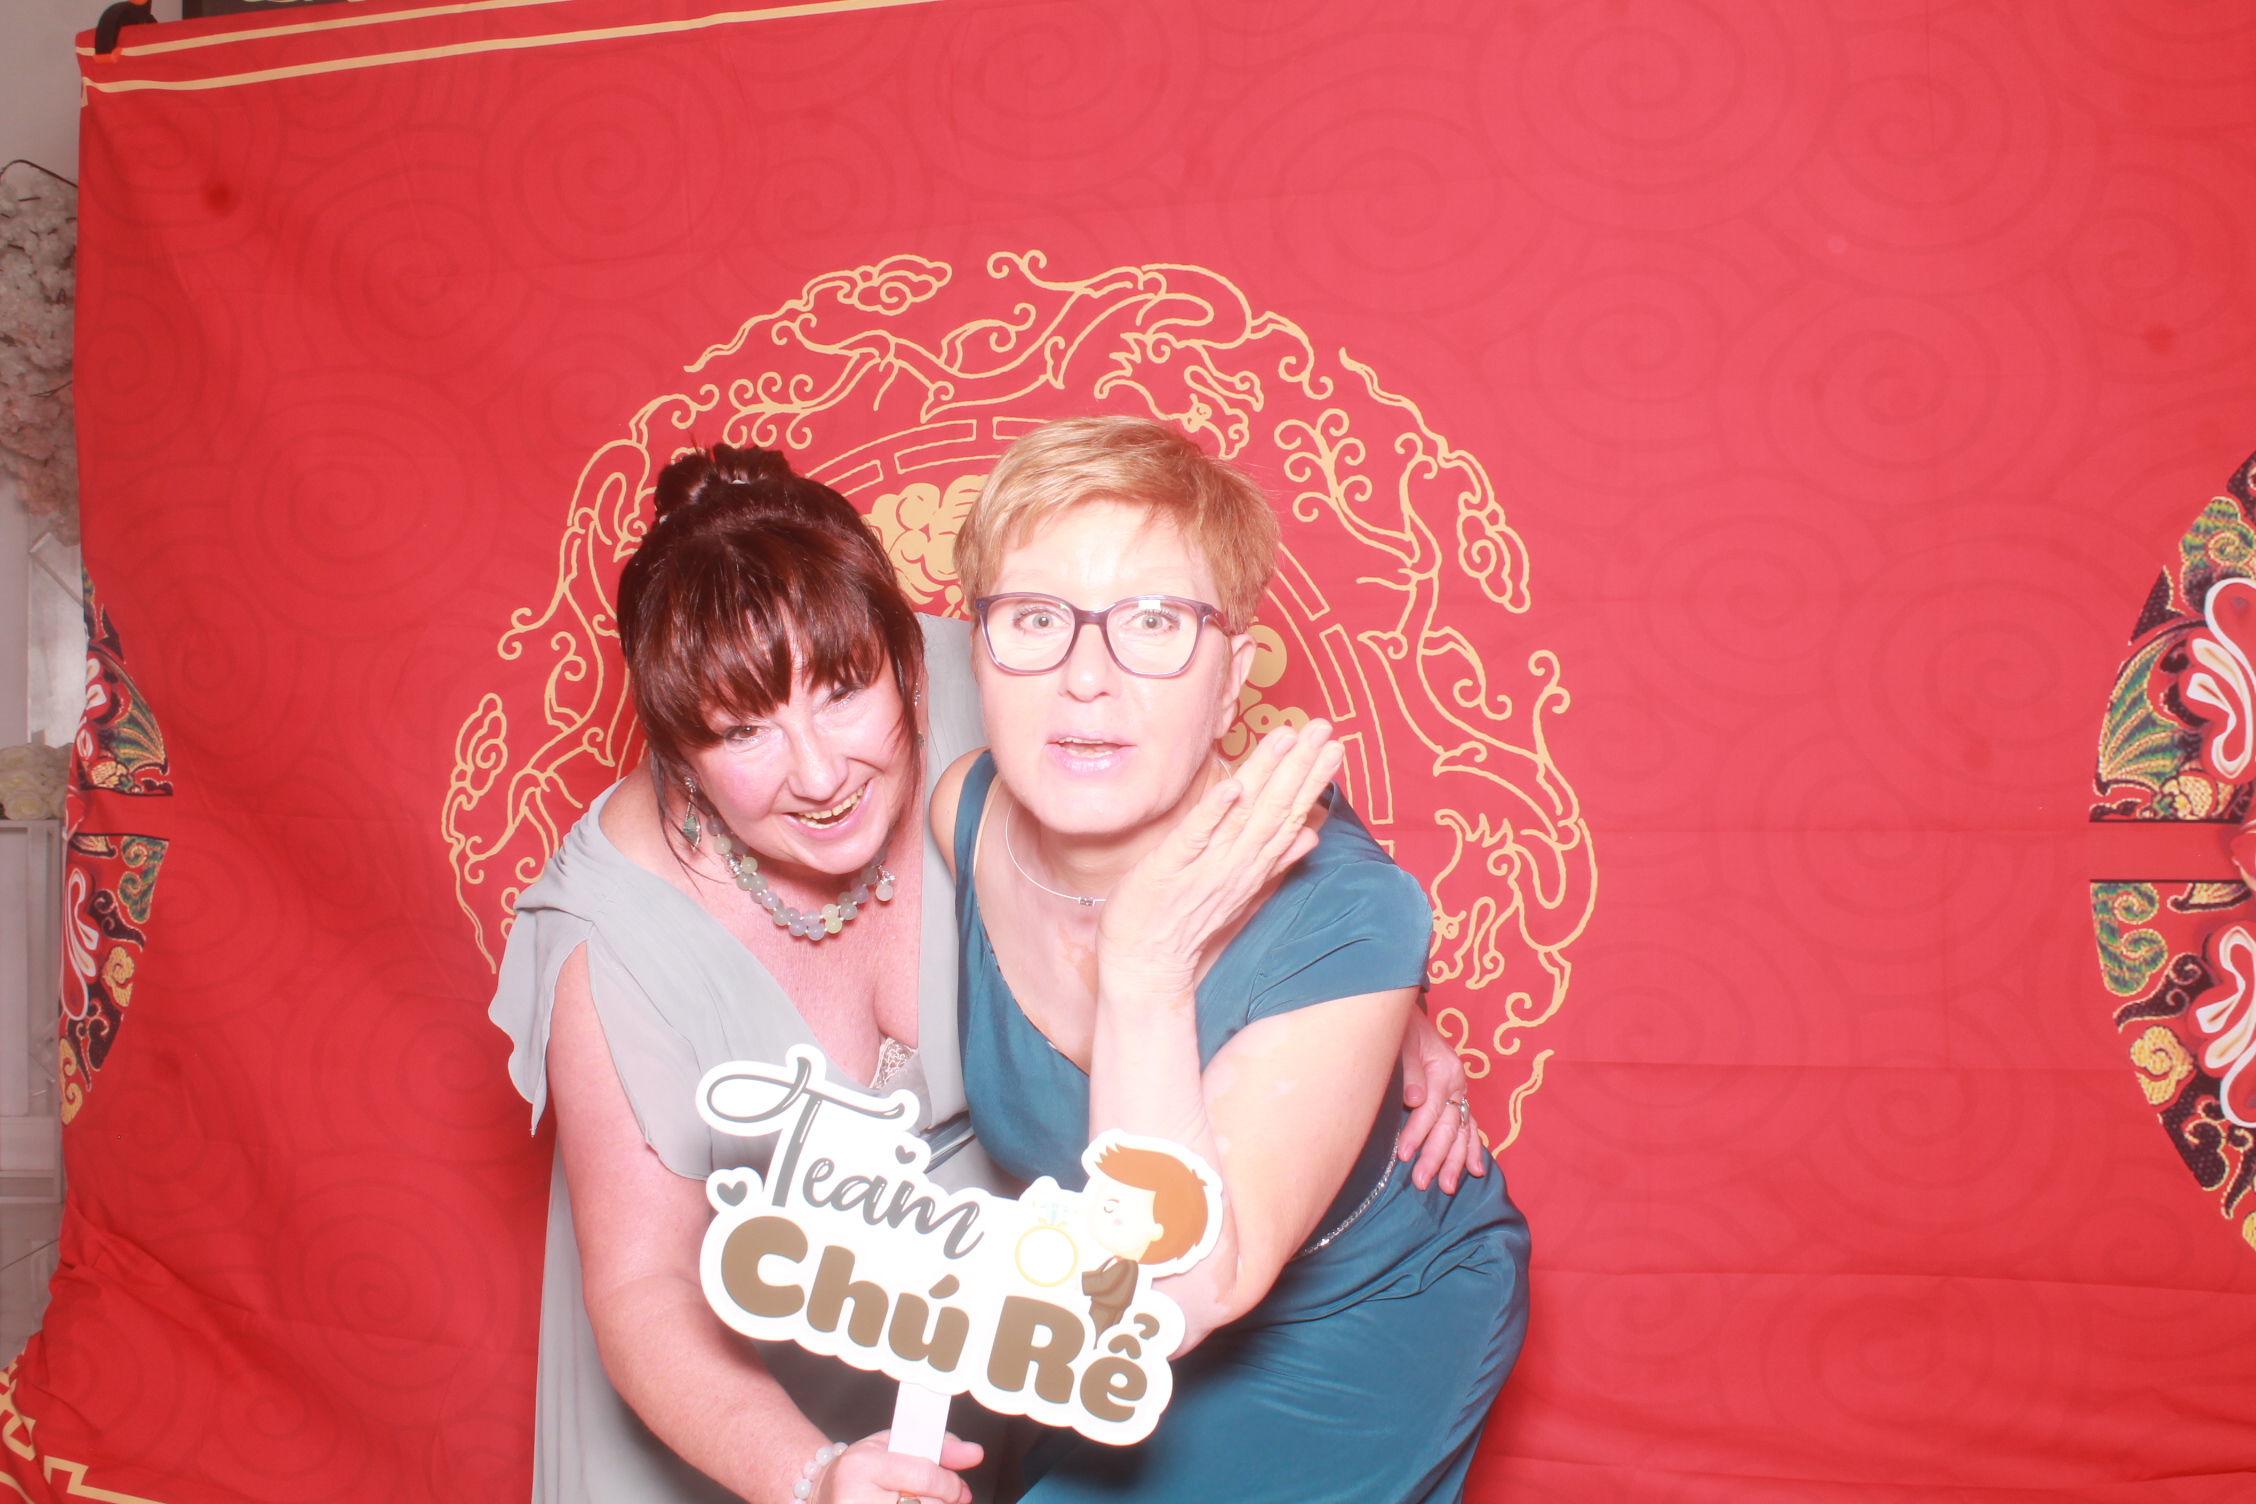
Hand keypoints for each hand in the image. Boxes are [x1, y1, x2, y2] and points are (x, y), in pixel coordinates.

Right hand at [813, 1431, 981, 1503]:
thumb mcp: (893, 1445)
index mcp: (864, 1465)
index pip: (923, 1475)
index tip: (955, 1486)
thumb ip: (938, 1446)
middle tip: (941, 1497)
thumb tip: (974, 1453)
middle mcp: (858, 1498)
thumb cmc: (862, 1469)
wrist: (824, 1494)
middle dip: (943, 1502)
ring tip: (920, 1502)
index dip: (949, 1483)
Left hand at [1097, 720, 1344, 992]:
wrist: (1145, 964)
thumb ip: (1276, 860)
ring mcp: (1205, 867)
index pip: (1291, 816)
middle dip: (1301, 767)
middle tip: (1325, 728)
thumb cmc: (1186, 921)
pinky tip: (1233, 784)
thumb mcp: (1240, 890)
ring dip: (1268, 775)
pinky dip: (1215, 811)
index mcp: (1253, 866)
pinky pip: (1196, 836)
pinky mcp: (1169, 869)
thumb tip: (1313, 833)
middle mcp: (1236, 864)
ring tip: (1291, 738)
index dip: (1313, 780)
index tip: (1335, 746)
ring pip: (1245, 815)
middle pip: (1276, 810)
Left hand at [1398, 1009, 1485, 1192]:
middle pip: (1448, 1125)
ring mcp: (1459, 1090)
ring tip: (1446, 1186)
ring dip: (1455, 1160)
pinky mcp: (1457, 1096)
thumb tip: (1414, 1101)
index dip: (1417, 1133)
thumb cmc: (1400, 1029)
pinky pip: (1469, 1126)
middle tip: (1422, 1181)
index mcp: (1444, 1069)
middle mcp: (1456, 1082)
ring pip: (1461, 1131)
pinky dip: (1473, 1148)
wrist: (1404, 1013)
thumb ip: (1409, 1071)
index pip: (1431, 1108)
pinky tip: (1476, 1170)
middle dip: (1436, 1156)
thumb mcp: (1401, 1042)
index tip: (1403, 1155)